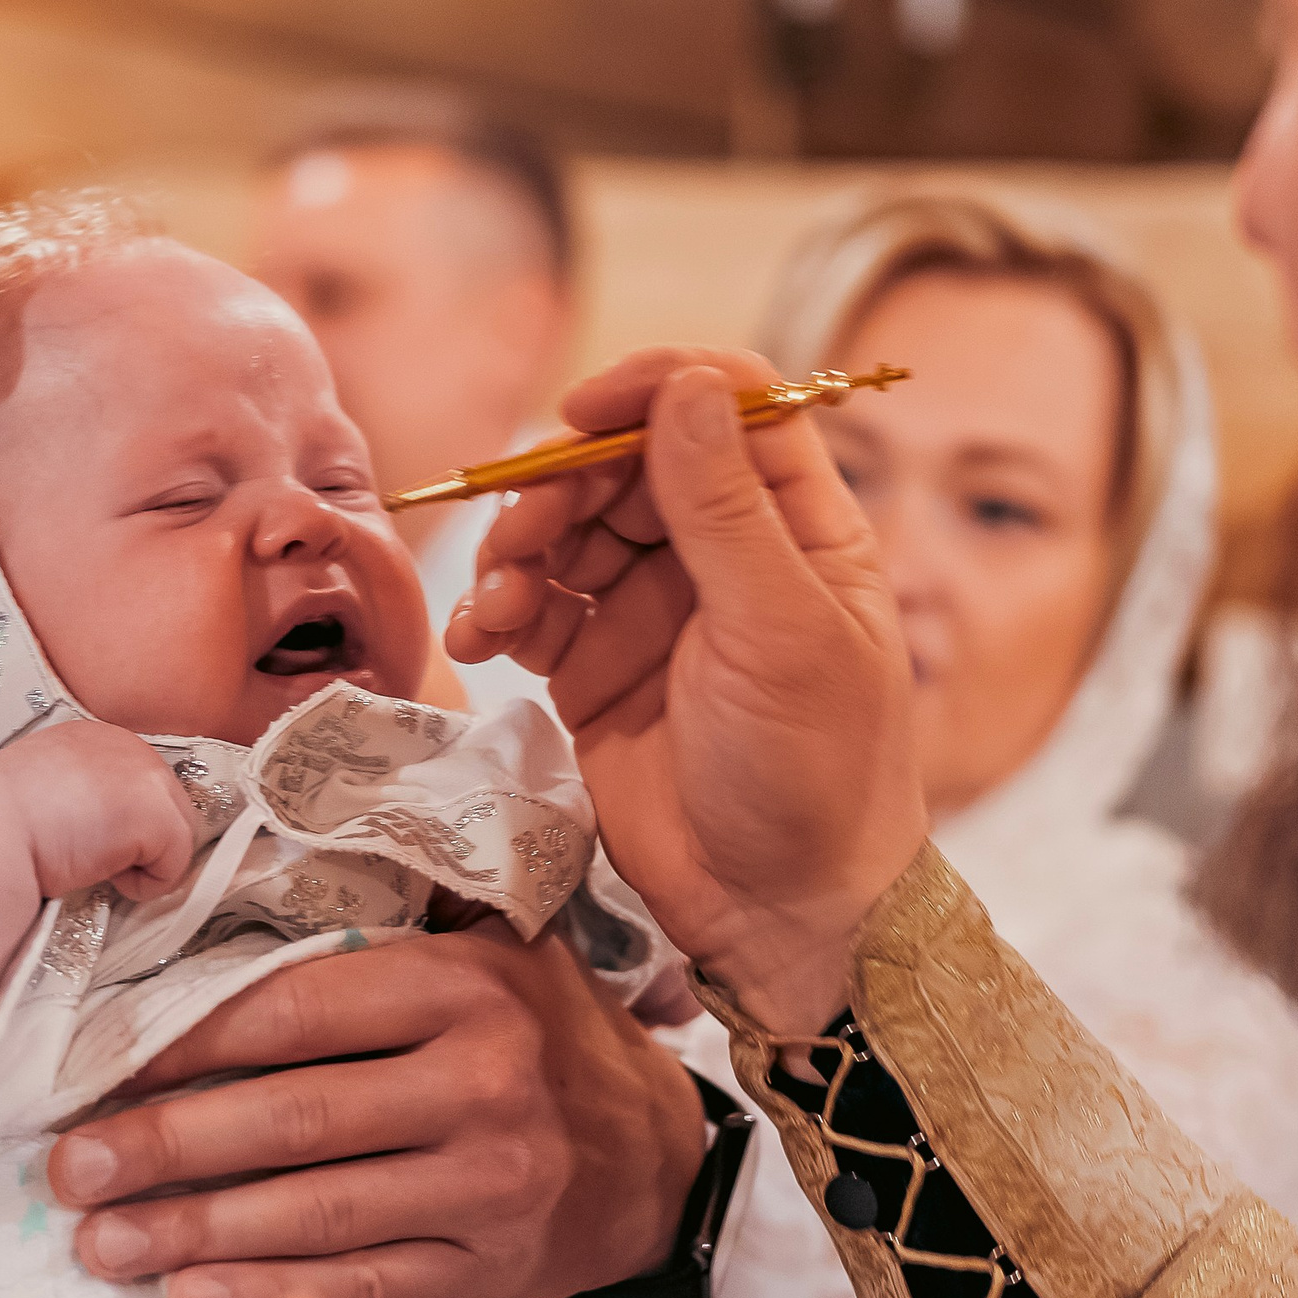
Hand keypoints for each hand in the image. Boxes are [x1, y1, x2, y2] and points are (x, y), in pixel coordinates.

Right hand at [0, 725, 194, 1031]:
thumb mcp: (45, 790)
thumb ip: (83, 796)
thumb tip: (104, 833)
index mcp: (97, 738)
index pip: (138, 786)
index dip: (121, 823)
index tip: (85, 840)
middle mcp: (129, 746)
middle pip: (169, 808)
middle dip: (139, 843)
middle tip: (87, 857)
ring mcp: (147, 776)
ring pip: (177, 838)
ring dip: (140, 863)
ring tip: (88, 863)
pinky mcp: (156, 814)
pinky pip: (174, 867)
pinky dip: (143, 885)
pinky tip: (96, 873)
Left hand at [49, 919, 704, 1297]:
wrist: (659, 1157)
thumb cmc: (540, 1036)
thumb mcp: (491, 950)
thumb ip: (387, 925)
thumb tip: (229, 889)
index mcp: (463, 986)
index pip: (296, 1010)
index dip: (186, 1043)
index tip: (97, 1069)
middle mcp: (482, 1080)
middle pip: (292, 1118)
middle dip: (165, 1147)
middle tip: (69, 1170)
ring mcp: (490, 1182)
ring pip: (317, 1212)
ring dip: (195, 1232)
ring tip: (98, 1245)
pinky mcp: (493, 1266)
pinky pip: (365, 1284)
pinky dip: (273, 1296)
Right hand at [450, 355, 926, 1037]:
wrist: (779, 912)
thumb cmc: (816, 774)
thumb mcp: (780, 631)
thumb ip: (726, 508)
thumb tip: (687, 385)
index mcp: (796, 527)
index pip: (726, 406)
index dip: (653, 390)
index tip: (582, 415)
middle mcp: (722, 554)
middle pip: (625, 463)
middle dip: (561, 485)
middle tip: (523, 536)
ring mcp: (653, 611)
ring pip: (566, 529)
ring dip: (517, 550)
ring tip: (498, 607)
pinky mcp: (594, 669)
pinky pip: (531, 609)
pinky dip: (496, 612)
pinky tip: (481, 641)